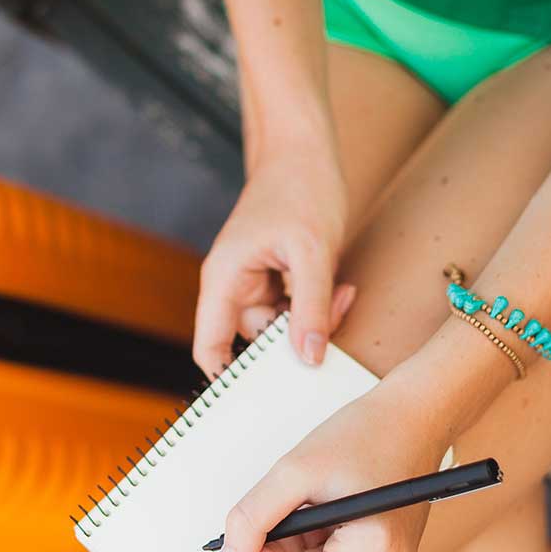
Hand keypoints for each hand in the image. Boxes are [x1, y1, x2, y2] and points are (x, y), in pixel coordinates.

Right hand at [193, 144, 352, 377]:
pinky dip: (319, 304)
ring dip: (314, 319)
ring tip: (341, 290)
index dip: (226, 381)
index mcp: (223, 279)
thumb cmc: (300, 188)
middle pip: (256, 340)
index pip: (209, 348)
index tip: (259, 404)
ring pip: (282, 326)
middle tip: (331, 323)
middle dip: (295, 338)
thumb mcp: (312, 254)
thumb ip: (311, 310)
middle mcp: (233, 285)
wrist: (304, 148)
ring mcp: (255, 281)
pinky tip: (340, 284)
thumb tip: (308, 360)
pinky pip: (296, 307)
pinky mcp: (277, 276)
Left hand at [213, 379, 450, 551]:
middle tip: (292, 502)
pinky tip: (329, 505)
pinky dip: (317, 540)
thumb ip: (251, 520)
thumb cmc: (364, 434)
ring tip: (316, 498)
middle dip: (284, 551)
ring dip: (299, 544)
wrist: (412, 417)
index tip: (262, 527)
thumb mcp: (294, 472)